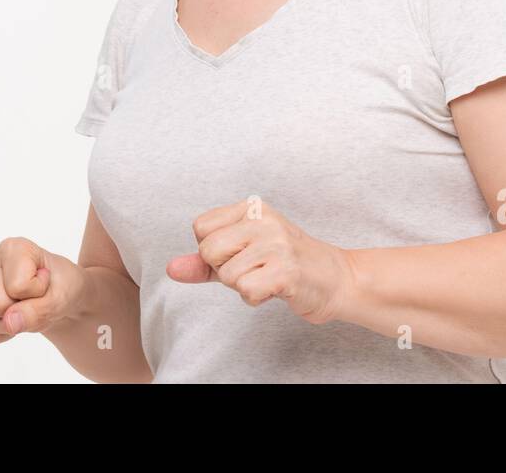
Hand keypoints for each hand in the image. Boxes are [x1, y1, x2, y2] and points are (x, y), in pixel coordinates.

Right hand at [0, 236, 86, 342]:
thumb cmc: (62, 287)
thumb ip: (37, 311)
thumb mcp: (61, 298)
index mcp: (12, 247)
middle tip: (36, 297)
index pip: (17, 287)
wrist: (60, 295)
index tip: (46, 279)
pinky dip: (7, 332)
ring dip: (16, 324)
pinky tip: (17, 315)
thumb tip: (8, 323)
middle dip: (23, 310)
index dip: (38, 292)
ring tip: (27, 305)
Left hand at [166, 197, 354, 324]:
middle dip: (225, 269)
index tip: (242, 253)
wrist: (335, 279)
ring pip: (227, 275)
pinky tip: (275, 289)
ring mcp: (277, 243)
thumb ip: (203, 263)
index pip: (200, 228)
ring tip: (268, 277)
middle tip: (255, 268)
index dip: (213, 250)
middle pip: (208, 250)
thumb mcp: (241, 255)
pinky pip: (246, 291)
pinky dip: (256, 298)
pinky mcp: (287, 270)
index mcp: (251, 207)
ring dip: (243, 286)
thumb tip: (170, 269)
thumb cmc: (283, 265)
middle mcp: (264, 219)